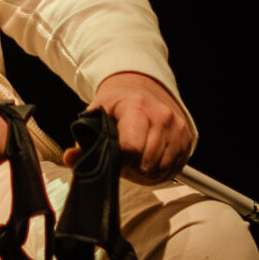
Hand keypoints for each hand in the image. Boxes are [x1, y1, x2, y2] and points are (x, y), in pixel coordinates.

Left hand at [74, 72, 192, 183]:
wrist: (144, 86)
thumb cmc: (119, 102)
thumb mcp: (96, 114)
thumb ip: (84, 140)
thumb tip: (72, 159)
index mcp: (138, 108)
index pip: (131, 149)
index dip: (119, 162)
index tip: (113, 158)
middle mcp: (162, 117)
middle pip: (146, 164)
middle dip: (132, 169)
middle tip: (123, 160)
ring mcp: (177, 129)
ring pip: (161, 169)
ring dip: (145, 173)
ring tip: (134, 160)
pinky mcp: (186, 139)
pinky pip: (173, 168)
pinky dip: (159, 171)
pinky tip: (148, 161)